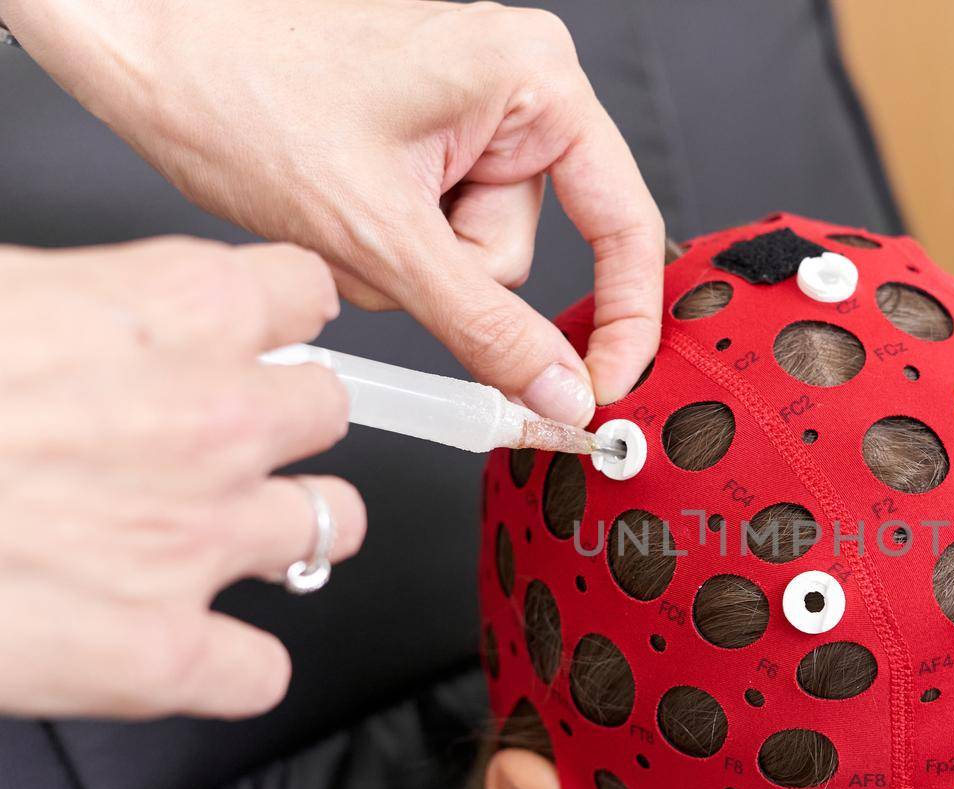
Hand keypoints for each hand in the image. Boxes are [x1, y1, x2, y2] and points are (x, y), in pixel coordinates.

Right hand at [0, 239, 363, 719]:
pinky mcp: (160, 654)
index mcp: (168, 310)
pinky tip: (181, 651)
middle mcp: (211, 421)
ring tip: (210, 538)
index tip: (257, 333)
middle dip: (279, 422)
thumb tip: (85, 319)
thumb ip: (69, 302)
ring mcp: (197, 541)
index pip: (298, 294)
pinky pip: (258, 670)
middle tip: (215, 440)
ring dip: (280, 532)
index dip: (273, 317)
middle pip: (324, 410)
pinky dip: (225, 667)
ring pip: (328, 527)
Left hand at [1, 0, 663, 425]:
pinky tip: (330, 202)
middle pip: (520, 251)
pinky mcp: (421, 138)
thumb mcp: (381, 233)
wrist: (142, 43)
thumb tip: (558, 392)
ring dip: (399, 265)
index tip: (600, 389)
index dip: (620, 321)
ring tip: (334, 209)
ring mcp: (464, 114)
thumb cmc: (240, 85)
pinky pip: (430, 235)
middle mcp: (512, 90)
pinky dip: (379, 244)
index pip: (624, 225)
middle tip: (376, 245)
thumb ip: (487, 328)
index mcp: (534, 83)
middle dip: (444, 276)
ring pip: (467, 256)